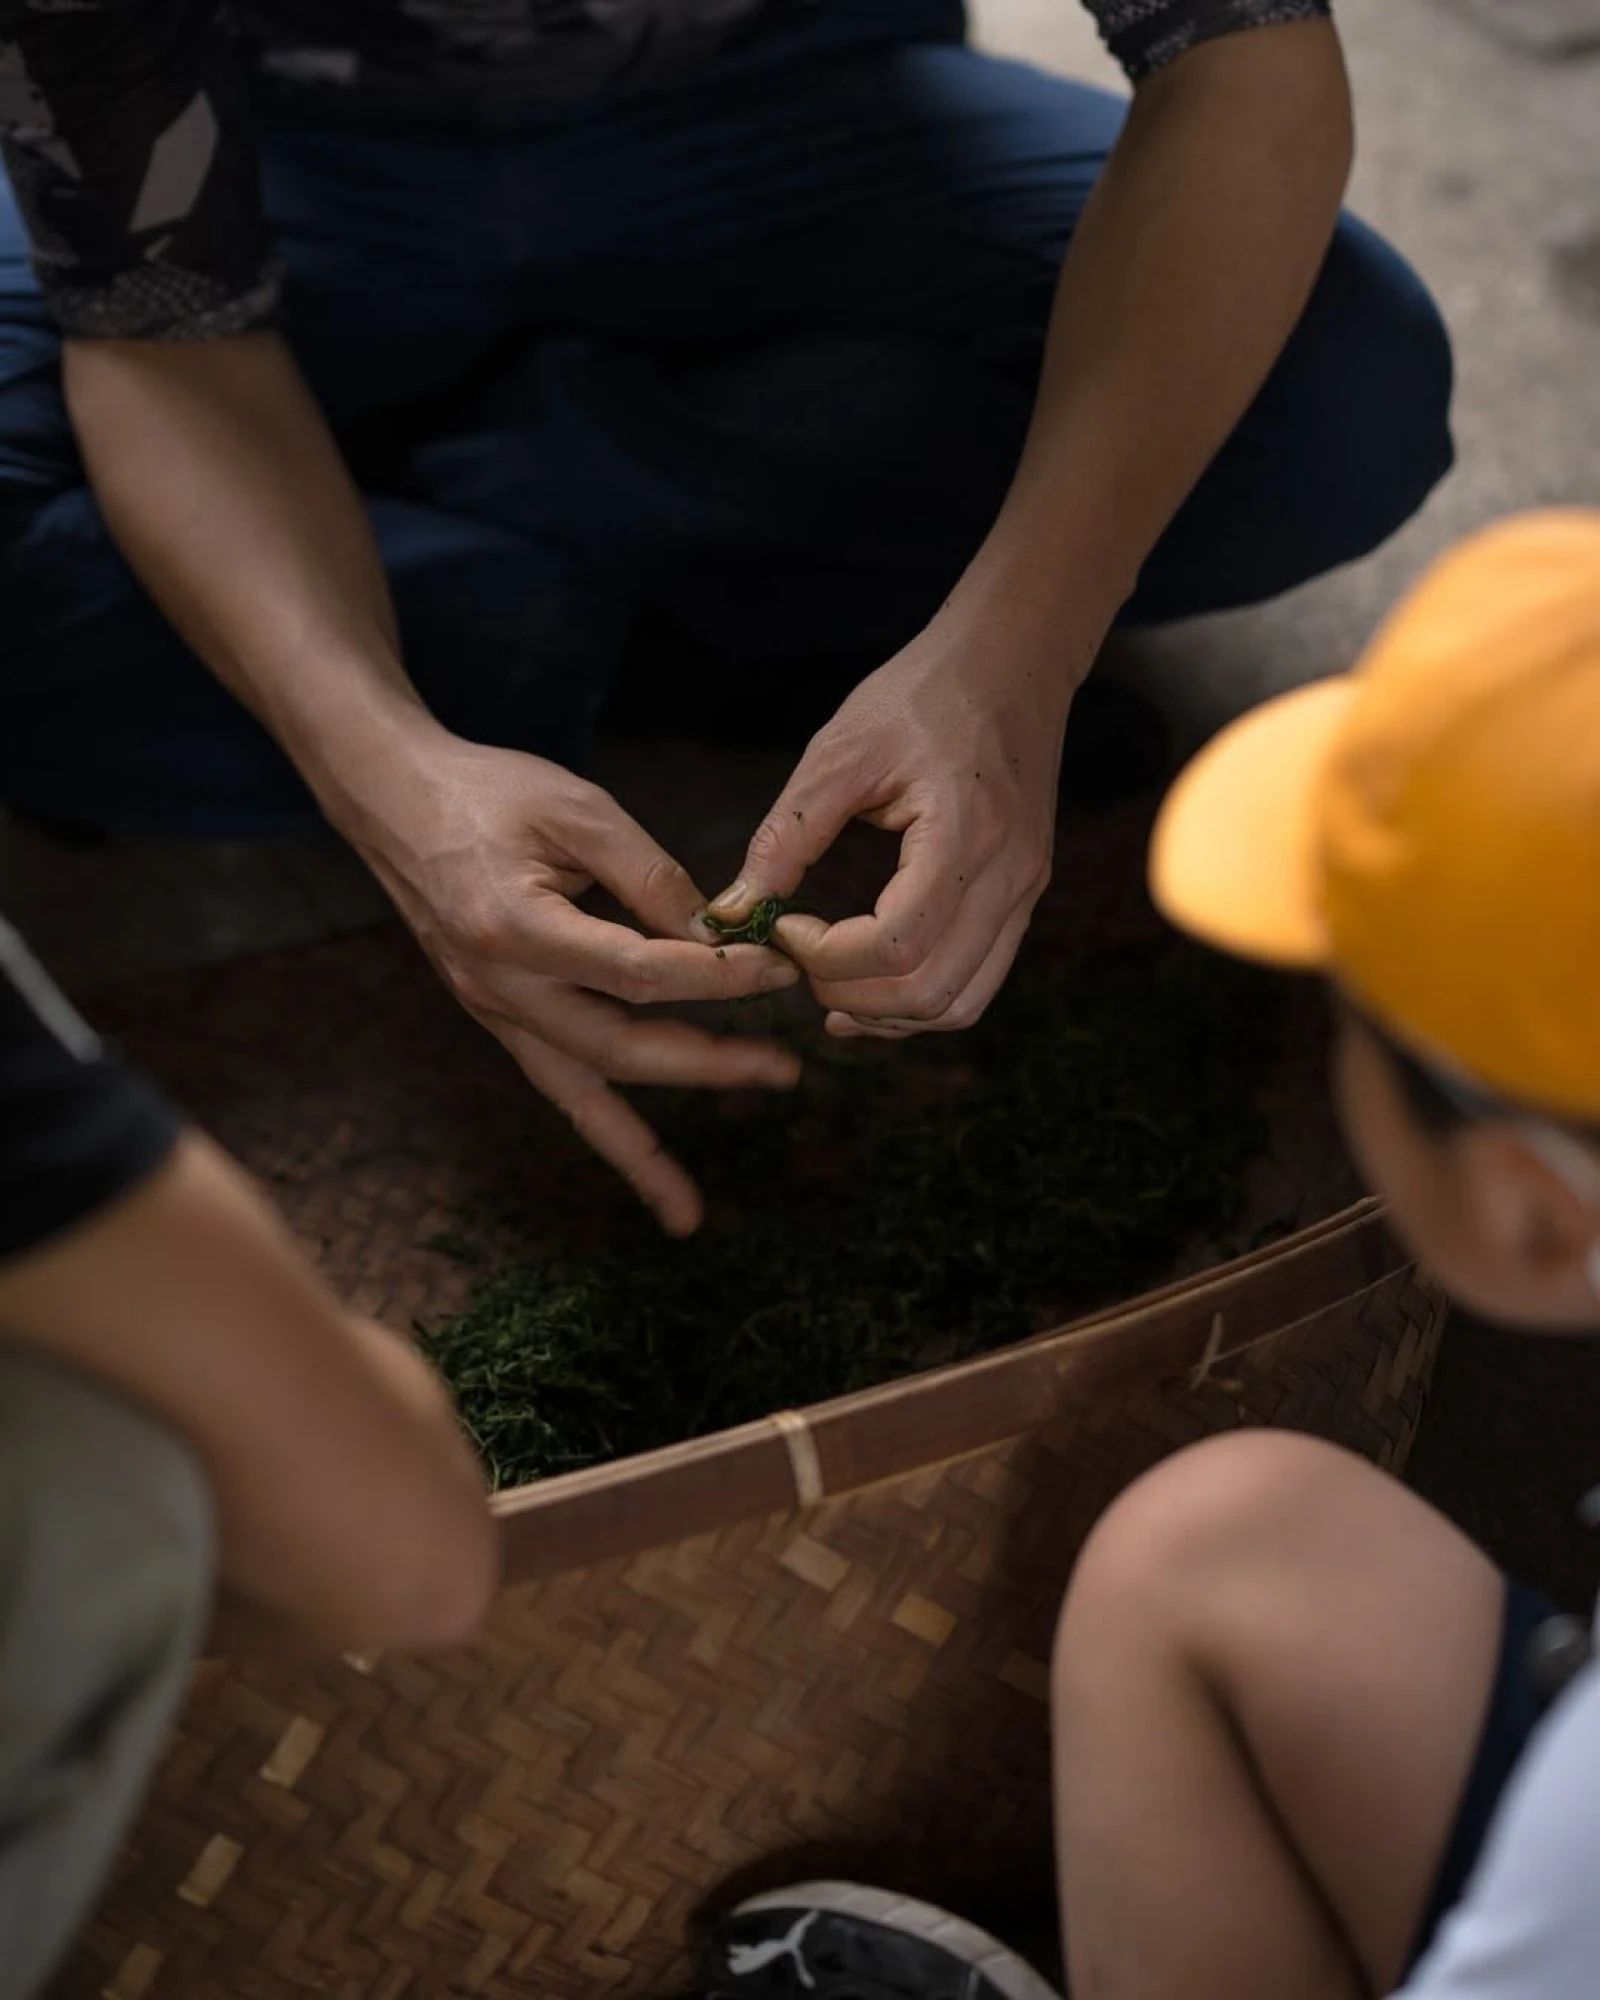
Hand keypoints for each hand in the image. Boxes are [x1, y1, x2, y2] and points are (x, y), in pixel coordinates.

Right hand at [345, 735, 801, 1234]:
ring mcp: (493, 1012)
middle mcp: (499, 986)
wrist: (392, 802)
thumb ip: (649, 874)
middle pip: (618, 1048)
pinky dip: (604, 1138)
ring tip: (694, 1207)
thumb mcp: (577, 808)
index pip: (637, 970)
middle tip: (785, 1069)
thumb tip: (717, 934)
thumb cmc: (488, 791)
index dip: (716, 974)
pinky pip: (558, 1090)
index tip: (776, 967)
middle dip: (707, 1065)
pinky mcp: (499, 1019)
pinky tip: (648, 1183)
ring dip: (645, 1148)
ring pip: (582, 1094)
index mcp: (515, 925)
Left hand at [709, 628, 1076, 1038]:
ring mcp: (1026, 892)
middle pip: (930, 993)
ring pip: (960, 1004)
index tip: (783, 925)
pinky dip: (920, 999)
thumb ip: (786, 838)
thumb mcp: (839, 753)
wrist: (1011, 658)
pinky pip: (978, 982)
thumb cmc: (921, 694)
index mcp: (964, 833)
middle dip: (850, 995)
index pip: (895, 946)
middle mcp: (1009, 876)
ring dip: (888, 1014)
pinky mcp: (1024, 896)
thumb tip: (732, 913)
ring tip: (829, 987)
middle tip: (799, 960)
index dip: (826, 956)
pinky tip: (871, 984)